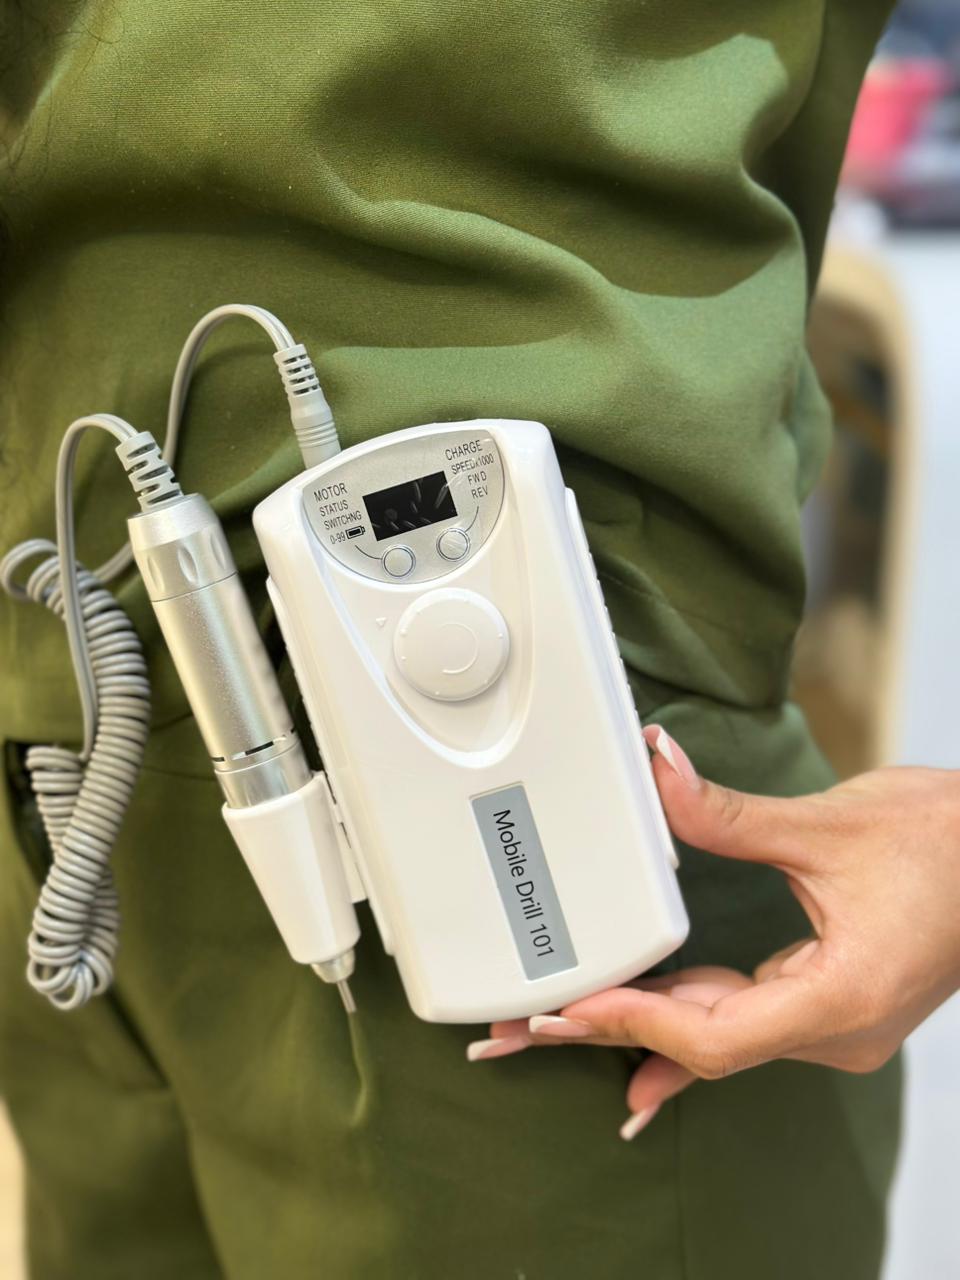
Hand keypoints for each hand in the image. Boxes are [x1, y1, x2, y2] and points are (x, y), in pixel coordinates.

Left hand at [467, 726, 959, 1139]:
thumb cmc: (946, 845)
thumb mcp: (828, 825)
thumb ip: (730, 815)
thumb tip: (658, 774)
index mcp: (842, 999)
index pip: (717, 1035)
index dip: (635, 1023)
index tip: (568, 1011)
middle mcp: (837, 1028)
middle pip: (703, 1044)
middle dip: (612, 1028)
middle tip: (521, 1030)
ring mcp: (833, 1020)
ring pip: (719, 1034)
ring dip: (641, 1021)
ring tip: (555, 1021)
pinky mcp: (827, 996)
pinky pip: (743, 1018)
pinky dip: (686, 1017)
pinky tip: (636, 1043)